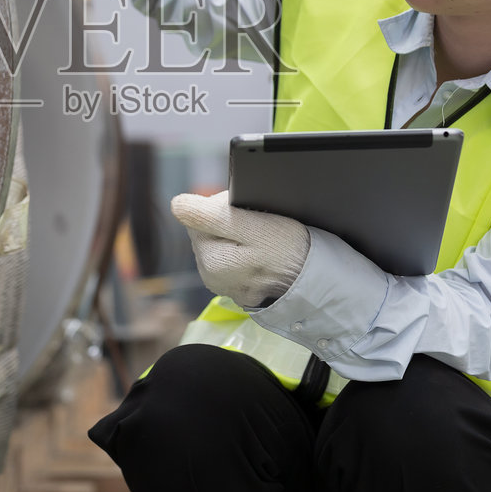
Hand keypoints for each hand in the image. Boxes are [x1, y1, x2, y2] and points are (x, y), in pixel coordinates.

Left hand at [170, 190, 309, 308]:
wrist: (314, 281)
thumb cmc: (288, 251)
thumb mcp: (254, 227)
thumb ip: (212, 216)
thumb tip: (177, 205)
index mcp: (210, 260)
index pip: (199, 216)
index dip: (222, 206)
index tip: (248, 213)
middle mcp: (210, 276)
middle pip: (207, 230)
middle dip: (228, 221)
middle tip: (257, 226)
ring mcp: (220, 284)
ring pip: (218, 242)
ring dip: (235, 235)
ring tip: (260, 241)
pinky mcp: (233, 286)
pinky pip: (229, 257)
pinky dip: (242, 250)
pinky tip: (259, 253)